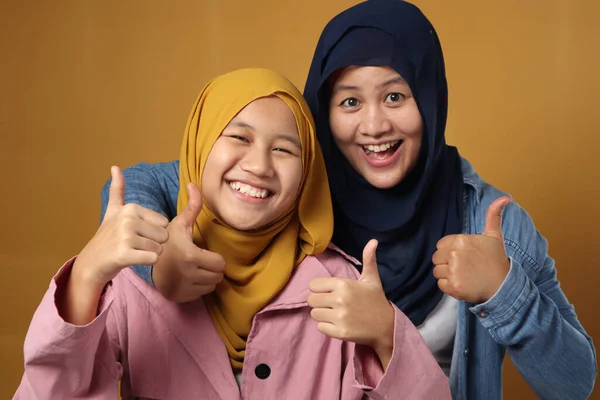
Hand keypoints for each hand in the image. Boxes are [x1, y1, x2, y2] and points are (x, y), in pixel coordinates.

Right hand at [72, 166, 169, 288]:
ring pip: (159, 248)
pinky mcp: (124, 255)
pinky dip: (147, 262)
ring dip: (149, 254)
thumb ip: (117, 190)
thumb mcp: (112, 211)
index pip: (164, 222)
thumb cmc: (107, 237)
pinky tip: (132, 260)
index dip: (154, 232)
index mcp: (130, 208)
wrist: (91, 263)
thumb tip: (115, 166)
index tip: (136, 234)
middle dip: (154, 243)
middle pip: (164, 235)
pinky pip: (153, 258)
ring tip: (132, 251)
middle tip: (134, 245)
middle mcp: (128, 220)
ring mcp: (125, 237)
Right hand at [152, 182, 225, 301]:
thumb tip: (194, 184)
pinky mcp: (180, 297)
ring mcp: (184, 288)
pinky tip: (188, 278)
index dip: (215, 258)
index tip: (204, 253)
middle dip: (213, 268)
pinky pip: (201, 294)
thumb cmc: (167, 241)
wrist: (144, 262)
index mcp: (191, 256)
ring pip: (211, 286)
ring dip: (207, 278)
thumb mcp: (178, 224)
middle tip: (201, 260)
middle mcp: (188, 274)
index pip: (220, 263)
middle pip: (218, 276)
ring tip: (195, 268)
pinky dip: (198, 288)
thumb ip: (192, 206)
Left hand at [307, 239, 394, 368]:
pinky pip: (320, 328)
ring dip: (322, 314)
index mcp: (343, 284)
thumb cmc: (376, 300)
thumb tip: (373, 241)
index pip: (313, 285)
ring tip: (335, 314)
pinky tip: (338, 323)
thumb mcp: (372, 279)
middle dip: (319, 302)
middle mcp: (339, 300)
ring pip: (314, 314)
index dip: (319, 288)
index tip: (329, 292)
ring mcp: (339, 317)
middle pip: (311, 300)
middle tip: (331, 304)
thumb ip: (368, 259)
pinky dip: (327, 327)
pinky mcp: (339, 332)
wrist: (387, 326)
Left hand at [432, 196, 510, 302]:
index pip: (440, 245)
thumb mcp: (494, 236)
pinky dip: (448, 286)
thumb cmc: (496, 260)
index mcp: (460, 240)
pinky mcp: (453, 286)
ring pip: (437, 271)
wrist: (504, 285)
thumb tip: (505, 197)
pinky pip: (440, 284)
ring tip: (463, 275)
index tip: (462, 256)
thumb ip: (493, 215)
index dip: (449, 251)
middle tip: (463, 267)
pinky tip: (462, 284)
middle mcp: (454, 254)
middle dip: (446, 263)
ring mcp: (453, 271)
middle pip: (436, 258)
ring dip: (447, 275)